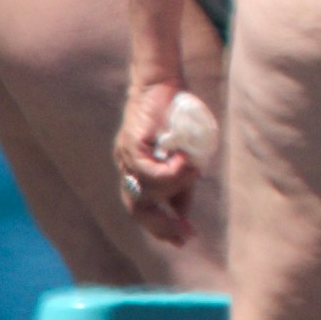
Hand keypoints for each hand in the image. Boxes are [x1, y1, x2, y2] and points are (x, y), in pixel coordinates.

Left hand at [115, 77, 217, 250]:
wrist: (162, 80)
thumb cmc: (174, 113)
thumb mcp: (182, 153)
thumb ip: (180, 180)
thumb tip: (182, 210)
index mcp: (136, 172)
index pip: (143, 210)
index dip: (162, 227)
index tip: (185, 239)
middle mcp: (126, 168)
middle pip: (136, 210)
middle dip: (161, 226)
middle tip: (186, 235)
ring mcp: (126, 157)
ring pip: (147, 192)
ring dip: (176, 187)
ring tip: (194, 171)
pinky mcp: (131, 145)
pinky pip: (150, 173)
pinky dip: (172, 173)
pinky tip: (188, 162)